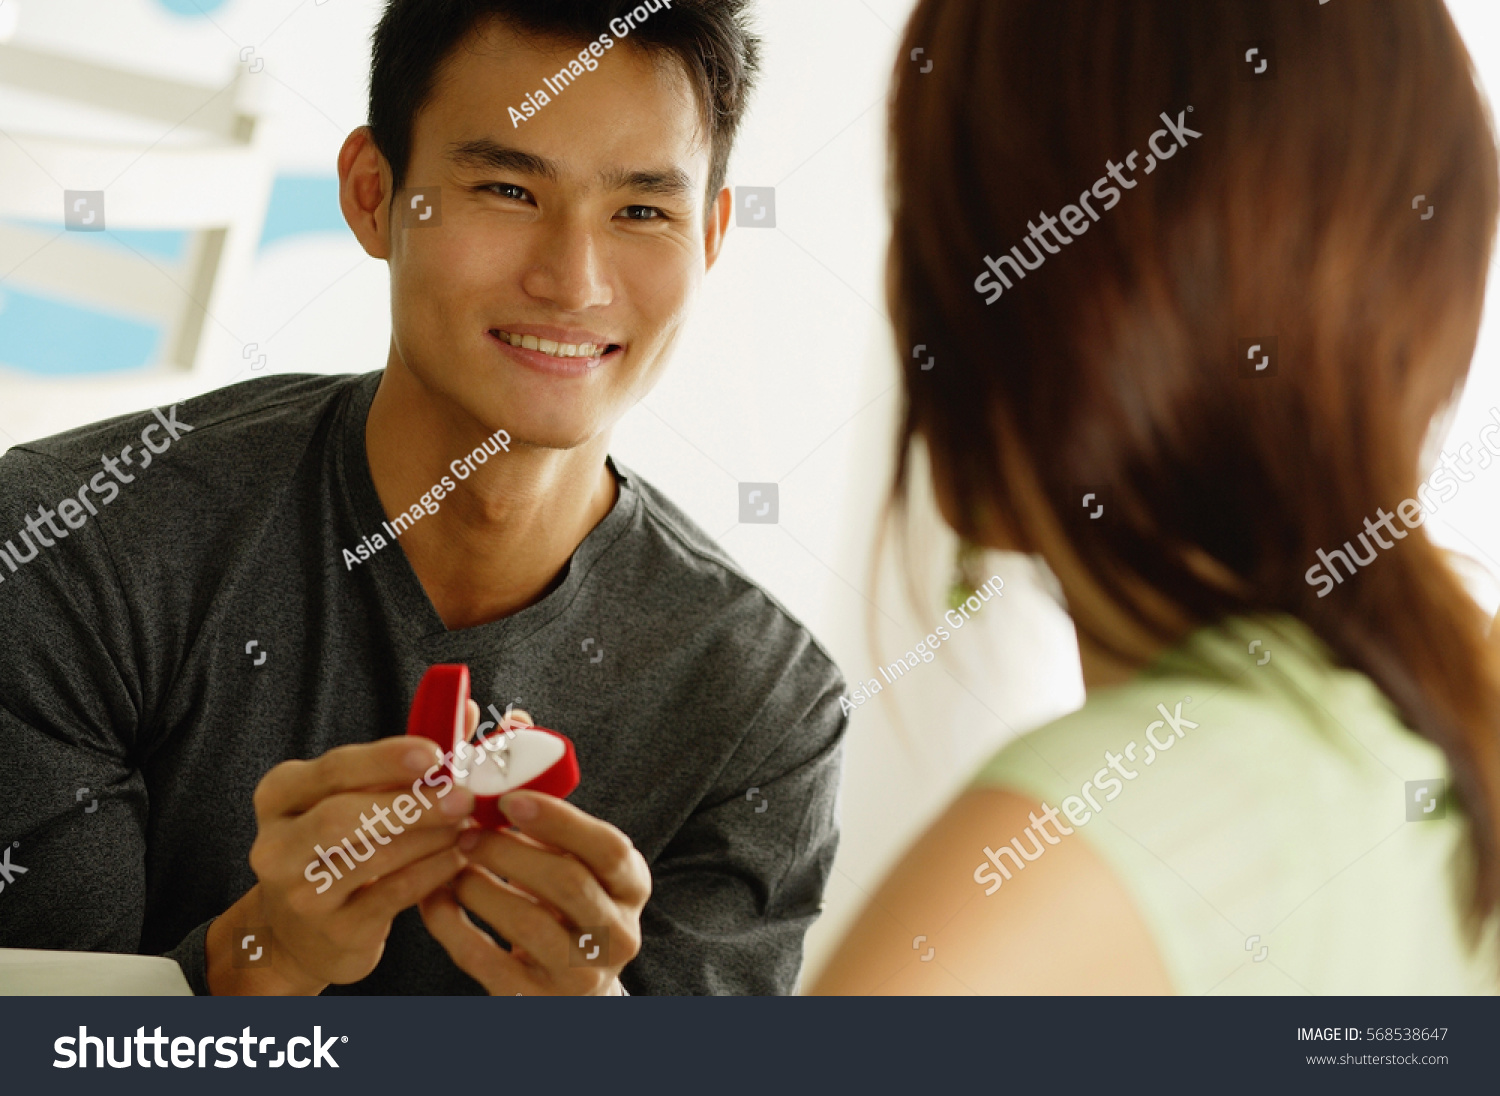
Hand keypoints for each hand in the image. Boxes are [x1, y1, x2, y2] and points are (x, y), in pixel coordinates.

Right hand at [206, 703, 481, 993]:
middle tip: (463, 796)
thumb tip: (466, 709)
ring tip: (466, 823)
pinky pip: (393, 894)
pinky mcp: (334, 931)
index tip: (434, 754)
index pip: (333, 770)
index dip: (386, 760)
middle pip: (342, 817)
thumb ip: (406, 757)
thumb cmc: (340, 846)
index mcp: (280, 795)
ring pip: (371, 858)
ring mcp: (300, 894)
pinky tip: (459, 857)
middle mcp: (277, 845)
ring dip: (429, 837)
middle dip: (411, 804)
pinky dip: (432, 872)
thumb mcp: (354, 796)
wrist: (302, 934)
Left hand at [419, 787, 650, 995]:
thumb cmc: (565, 905)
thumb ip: (550, 825)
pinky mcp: (535, 1000)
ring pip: (526, 924)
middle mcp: (617, 935)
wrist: (570, 986)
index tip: (509, 799)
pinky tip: (434, 899)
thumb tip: (503, 763)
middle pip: (567, 883)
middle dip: (508, 852)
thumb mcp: (576, 862)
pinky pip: (485, 960)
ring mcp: (580, 975)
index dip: (560, 821)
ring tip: (452, 865)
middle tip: (467, 833)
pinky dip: (451, 926)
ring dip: (479, 887)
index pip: (608, 848)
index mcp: (632, 887)